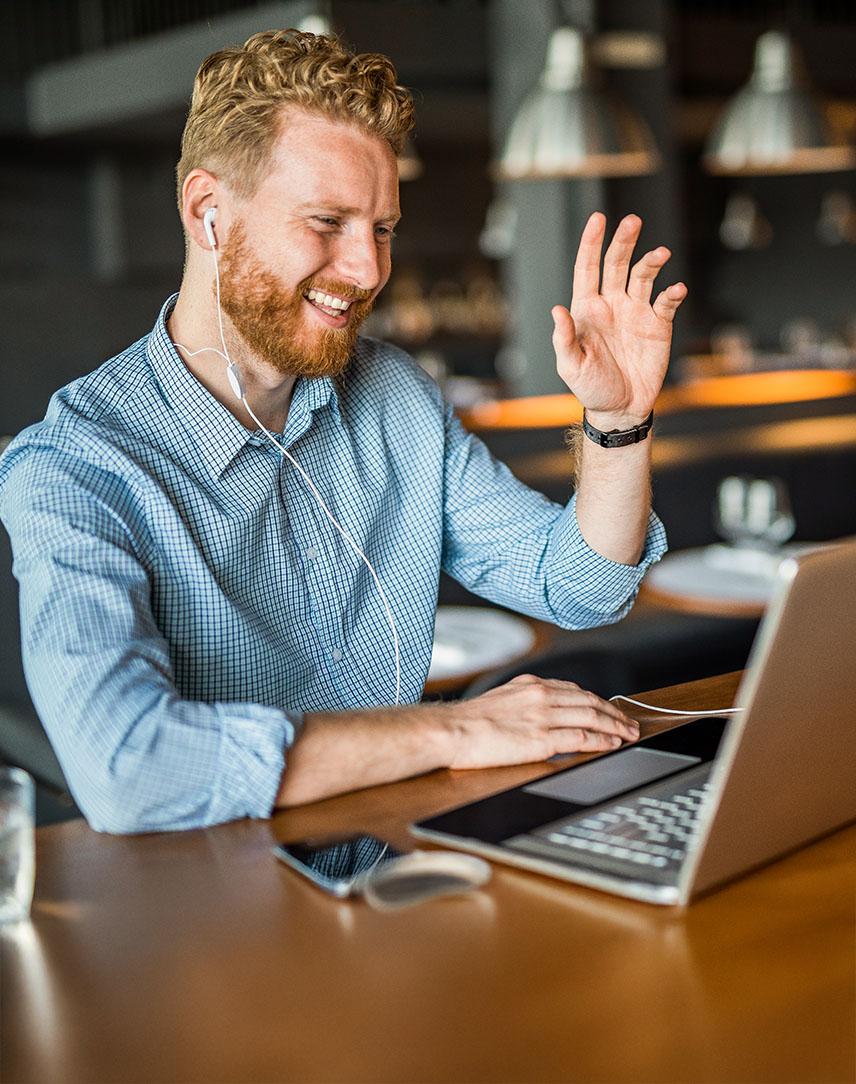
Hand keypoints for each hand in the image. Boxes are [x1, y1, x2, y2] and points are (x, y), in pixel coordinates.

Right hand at [446, 674, 639, 769]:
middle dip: (614, 712)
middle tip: (630, 722)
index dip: (597, 700)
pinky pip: (582, 738)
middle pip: (590, 701)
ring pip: (591, 717)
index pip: (575, 690)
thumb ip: (523, 701)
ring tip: (629, 734)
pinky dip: (602, 740)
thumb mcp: (501, 699)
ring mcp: (543, 716)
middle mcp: (541, 695)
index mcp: (531, 684)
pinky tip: (613, 743)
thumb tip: (538, 714)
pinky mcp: (542, 739)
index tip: (609, 709)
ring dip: (615, 725)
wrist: (451, 731)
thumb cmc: (468, 721)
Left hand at [552, 212, 686, 428]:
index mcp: (588, 309)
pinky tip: (677, 289)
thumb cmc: (591, 388)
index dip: (591, 243)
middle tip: (633, 221)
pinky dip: (673, 293)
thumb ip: (565, 338)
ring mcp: (636, 312)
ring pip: (644, 276)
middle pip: (618, 264)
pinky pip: (666, 302)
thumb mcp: (571, 367)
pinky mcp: (658, 325)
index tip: (598, 219)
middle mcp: (612, 304)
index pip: (588, 268)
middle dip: (624, 241)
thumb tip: (557, 310)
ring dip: (652, 262)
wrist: (621, 408)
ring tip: (661, 254)